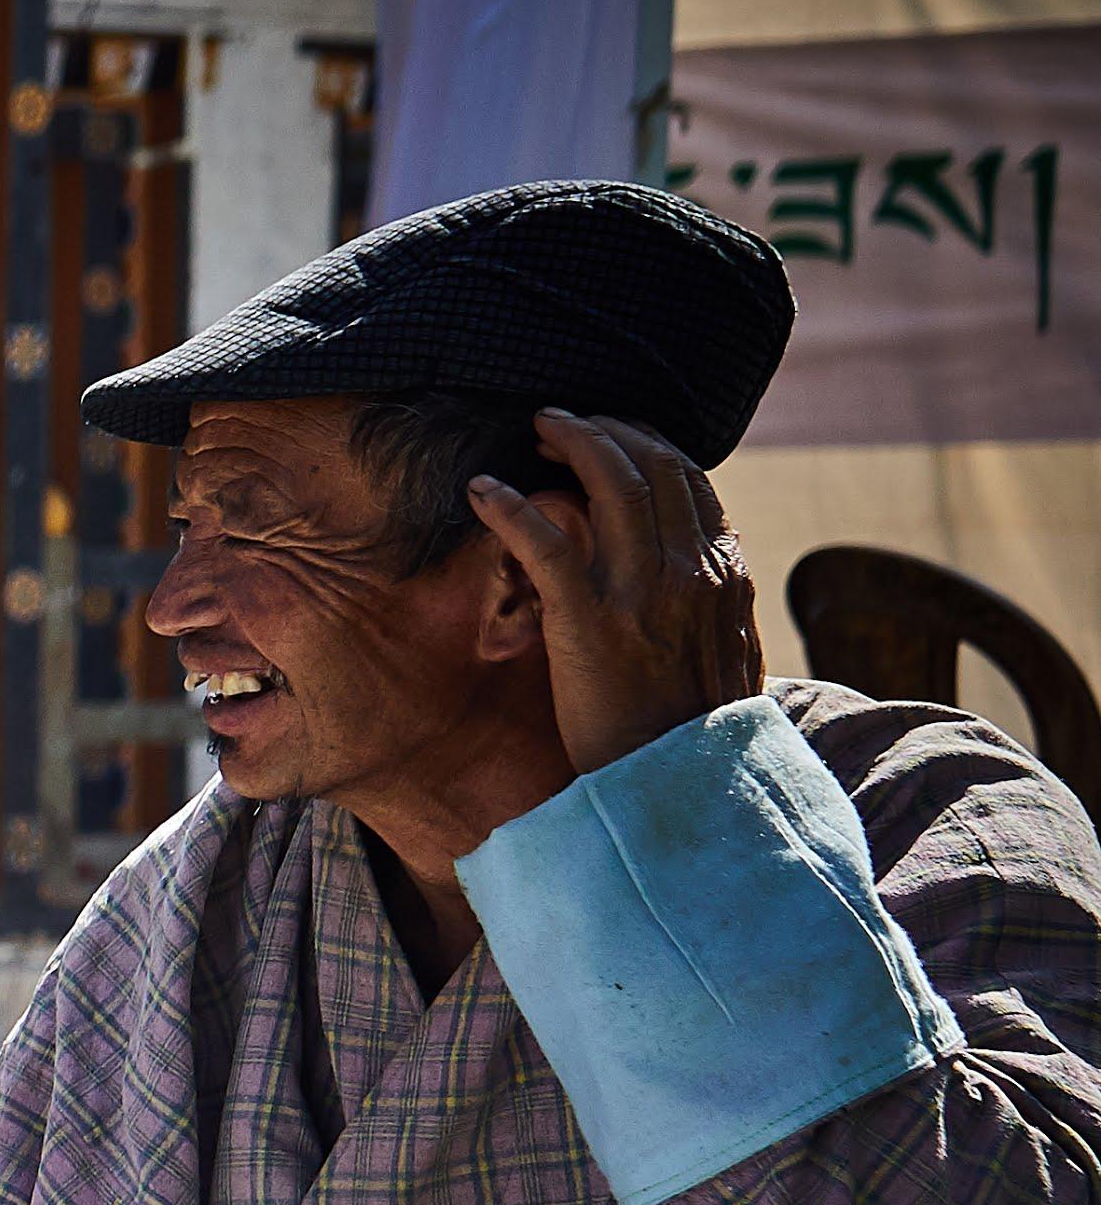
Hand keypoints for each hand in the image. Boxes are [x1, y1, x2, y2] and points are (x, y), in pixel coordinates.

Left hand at [472, 410, 767, 779]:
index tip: (608, 432)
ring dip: (571, 442)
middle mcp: (689, 569)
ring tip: (535, 430)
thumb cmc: (688, 728)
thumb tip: (695, 563)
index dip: (645, 442)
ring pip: (612, 482)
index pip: (689, 478)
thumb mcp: (723, 650)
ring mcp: (642, 591)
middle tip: (561, 420)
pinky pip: (547, 542)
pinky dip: (511, 505)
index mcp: (721, 573)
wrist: (676, 784)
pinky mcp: (589, 620)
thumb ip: (707, 599)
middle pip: (652, 463)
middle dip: (605, 428)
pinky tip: (481, 490)